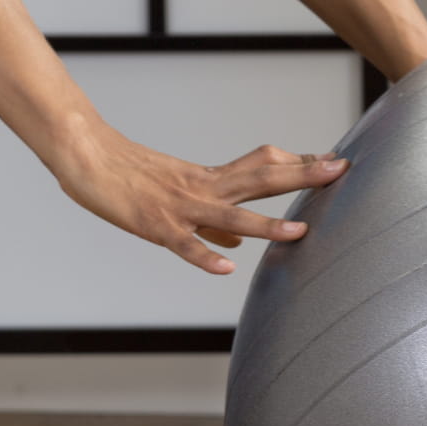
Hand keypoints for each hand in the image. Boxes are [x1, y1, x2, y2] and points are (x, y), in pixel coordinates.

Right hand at [54, 131, 349, 274]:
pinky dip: (204, 256)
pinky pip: (183, 244)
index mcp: (210, 180)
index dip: (299, 164)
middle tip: (340, 169)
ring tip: (301, 232)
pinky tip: (226, 269)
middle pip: (261, 179)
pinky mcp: (154, 225)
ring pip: (230, 217)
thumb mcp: (177, 195)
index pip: (263, 166)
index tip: (334, 162)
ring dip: (266, 225)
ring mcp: (180, 207)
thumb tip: (239, 247)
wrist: (85, 157)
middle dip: (303, 177)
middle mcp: (202, 189)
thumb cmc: (129, 176)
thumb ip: (212, 223)